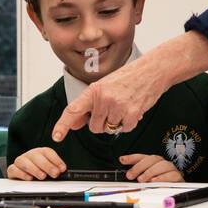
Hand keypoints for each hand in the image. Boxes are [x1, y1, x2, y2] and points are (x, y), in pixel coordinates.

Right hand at [7, 146, 66, 180]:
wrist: (24, 175)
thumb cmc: (39, 171)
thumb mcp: (49, 169)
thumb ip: (55, 169)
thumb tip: (62, 172)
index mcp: (41, 152)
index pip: (48, 152)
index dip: (56, 160)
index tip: (62, 168)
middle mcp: (30, 155)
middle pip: (36, 156)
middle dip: (47, 165)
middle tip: (54, 173)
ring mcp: (20, 161)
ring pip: (24, 161)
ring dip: (34, 169)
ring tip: (42, 176)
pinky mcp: (12, 170)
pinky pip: (13, 169)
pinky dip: (21, 174)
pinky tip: (29, 178)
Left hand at [51, 57, 167, 140]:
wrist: (151, 71)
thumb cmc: (128, 77)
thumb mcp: (104, 87)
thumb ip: (88, 106)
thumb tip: (75, 124)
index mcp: (94, 90)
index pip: (73, 109)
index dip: (63, 125)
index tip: (56, 136)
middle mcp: (104, 98)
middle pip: (94, 127)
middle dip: (102, 123)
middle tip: (112, 109)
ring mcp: (118, 107)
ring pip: (109, 130)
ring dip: (116, 123)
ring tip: (124, 106)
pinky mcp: (132, 114)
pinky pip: (124, 129)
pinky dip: (128, 124)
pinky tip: (132, 110)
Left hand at [119, 154, 182, 182]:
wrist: (176, 190)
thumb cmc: (160, 185)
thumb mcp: (146, 181)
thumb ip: (138, 177)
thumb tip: (127, 177)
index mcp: (153, 162)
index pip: (141, 157)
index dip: (131, 157)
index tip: (122, 160)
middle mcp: (162, 163)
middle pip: (152, 159)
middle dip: (139, 166)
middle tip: (131, 175)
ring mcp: (170, 169)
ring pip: (161, 165)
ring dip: (150, 172)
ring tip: (141, 179)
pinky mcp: (177, 177)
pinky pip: (171, 175)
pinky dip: (162, 178)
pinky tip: (154, 181)